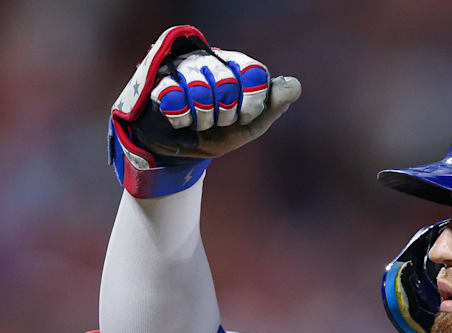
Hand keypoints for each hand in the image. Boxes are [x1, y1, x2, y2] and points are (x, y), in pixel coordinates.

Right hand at [108, 26, 300, 196]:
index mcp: (237, 67)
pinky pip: (174, 97)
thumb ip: (273, 106)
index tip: (244, 118)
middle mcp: (211, 60)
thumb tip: (293, 85)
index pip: (254, 73)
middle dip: (226, 114)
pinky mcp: (158, 82)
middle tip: (219, 122)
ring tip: (200, 123)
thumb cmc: (218, 134)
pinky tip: (183, 122)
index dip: (252, 101)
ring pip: (200, 88)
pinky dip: (182, 119)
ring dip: (204, 119)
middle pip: (228, 82)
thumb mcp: (250, 126)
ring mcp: (183, 68)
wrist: (180, 152)